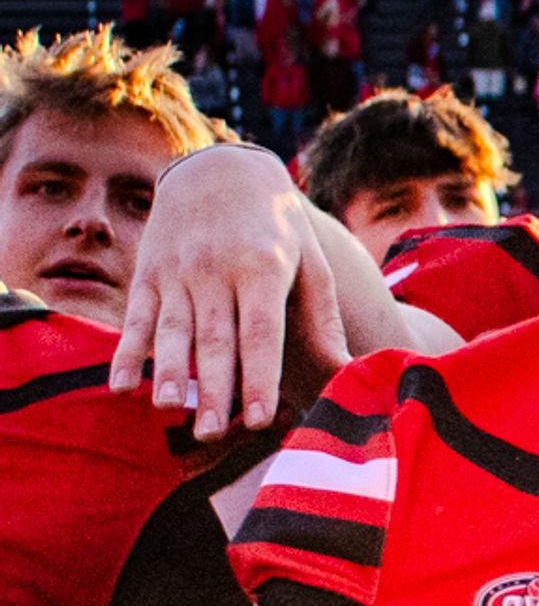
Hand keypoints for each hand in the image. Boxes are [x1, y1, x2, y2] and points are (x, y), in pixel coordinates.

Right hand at [114, 143, 332, 437]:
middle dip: (214, 389)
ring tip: (169, 409)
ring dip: (168, 372)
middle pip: (216, 339)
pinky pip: (136, 317)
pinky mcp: (148, 271)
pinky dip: (127, 352)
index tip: (260, 417)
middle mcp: (216, 270)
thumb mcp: (312, 262)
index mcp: (263, 269)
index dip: (259, 376)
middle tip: (212, 434)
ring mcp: (177, 270)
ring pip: (173, 330)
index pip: (261, 333)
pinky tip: (122, 386)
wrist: (220, 170)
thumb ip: (323, 317)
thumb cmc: (279, 228)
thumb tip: (349, 370)